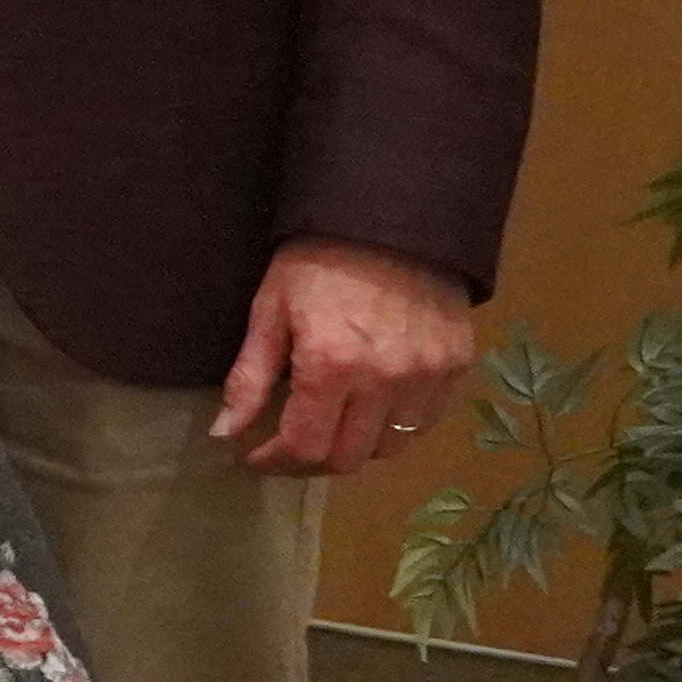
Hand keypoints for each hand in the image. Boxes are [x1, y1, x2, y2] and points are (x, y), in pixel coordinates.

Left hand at [214, 234, 481, 479]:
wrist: (390, 218)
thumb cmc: (318, 261)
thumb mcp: (270, 311)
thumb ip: (248, 378)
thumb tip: (225, 433)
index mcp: (331, 366)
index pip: (304, 446)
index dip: (274, 462)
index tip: (253, 457)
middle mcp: (385, 381)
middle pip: (348, 458)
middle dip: (309, 461)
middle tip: (287, 445)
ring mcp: (428, 376)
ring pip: (390, 448)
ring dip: (354, 447)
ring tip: (330, 426)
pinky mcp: (457, 366)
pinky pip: (426, 422)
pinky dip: (396, 427)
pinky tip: (372, 409)